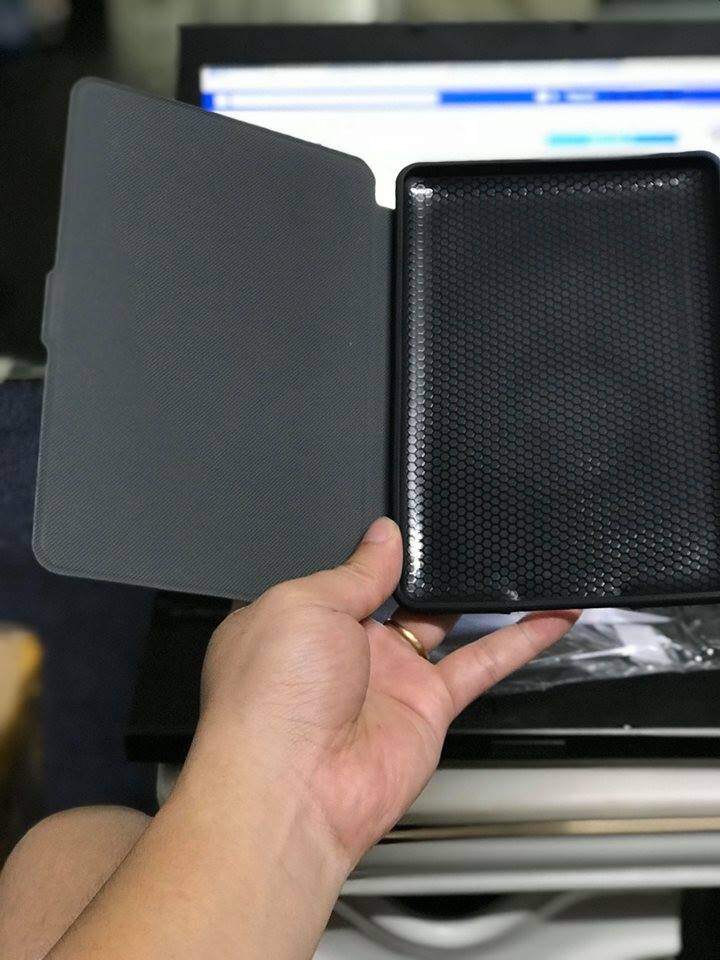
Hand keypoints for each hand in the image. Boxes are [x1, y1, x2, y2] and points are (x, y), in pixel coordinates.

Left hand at [195, 517, 579, 868]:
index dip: (370, 546)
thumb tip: (383, 536)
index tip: (405, 515)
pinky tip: (550, 613)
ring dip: (478, 595)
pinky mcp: (428, 706)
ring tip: (512, 553)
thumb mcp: (304, 603)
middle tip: (462, 525)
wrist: (293, 790)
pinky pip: (481, 663)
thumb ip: (354, 571)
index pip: (340, 571)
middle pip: (395, 593)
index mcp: (299, 617)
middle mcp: (343, 647)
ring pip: (445, 623)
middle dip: (423, 565)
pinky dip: (520, 640)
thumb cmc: (272, 693)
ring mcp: (388, 677)